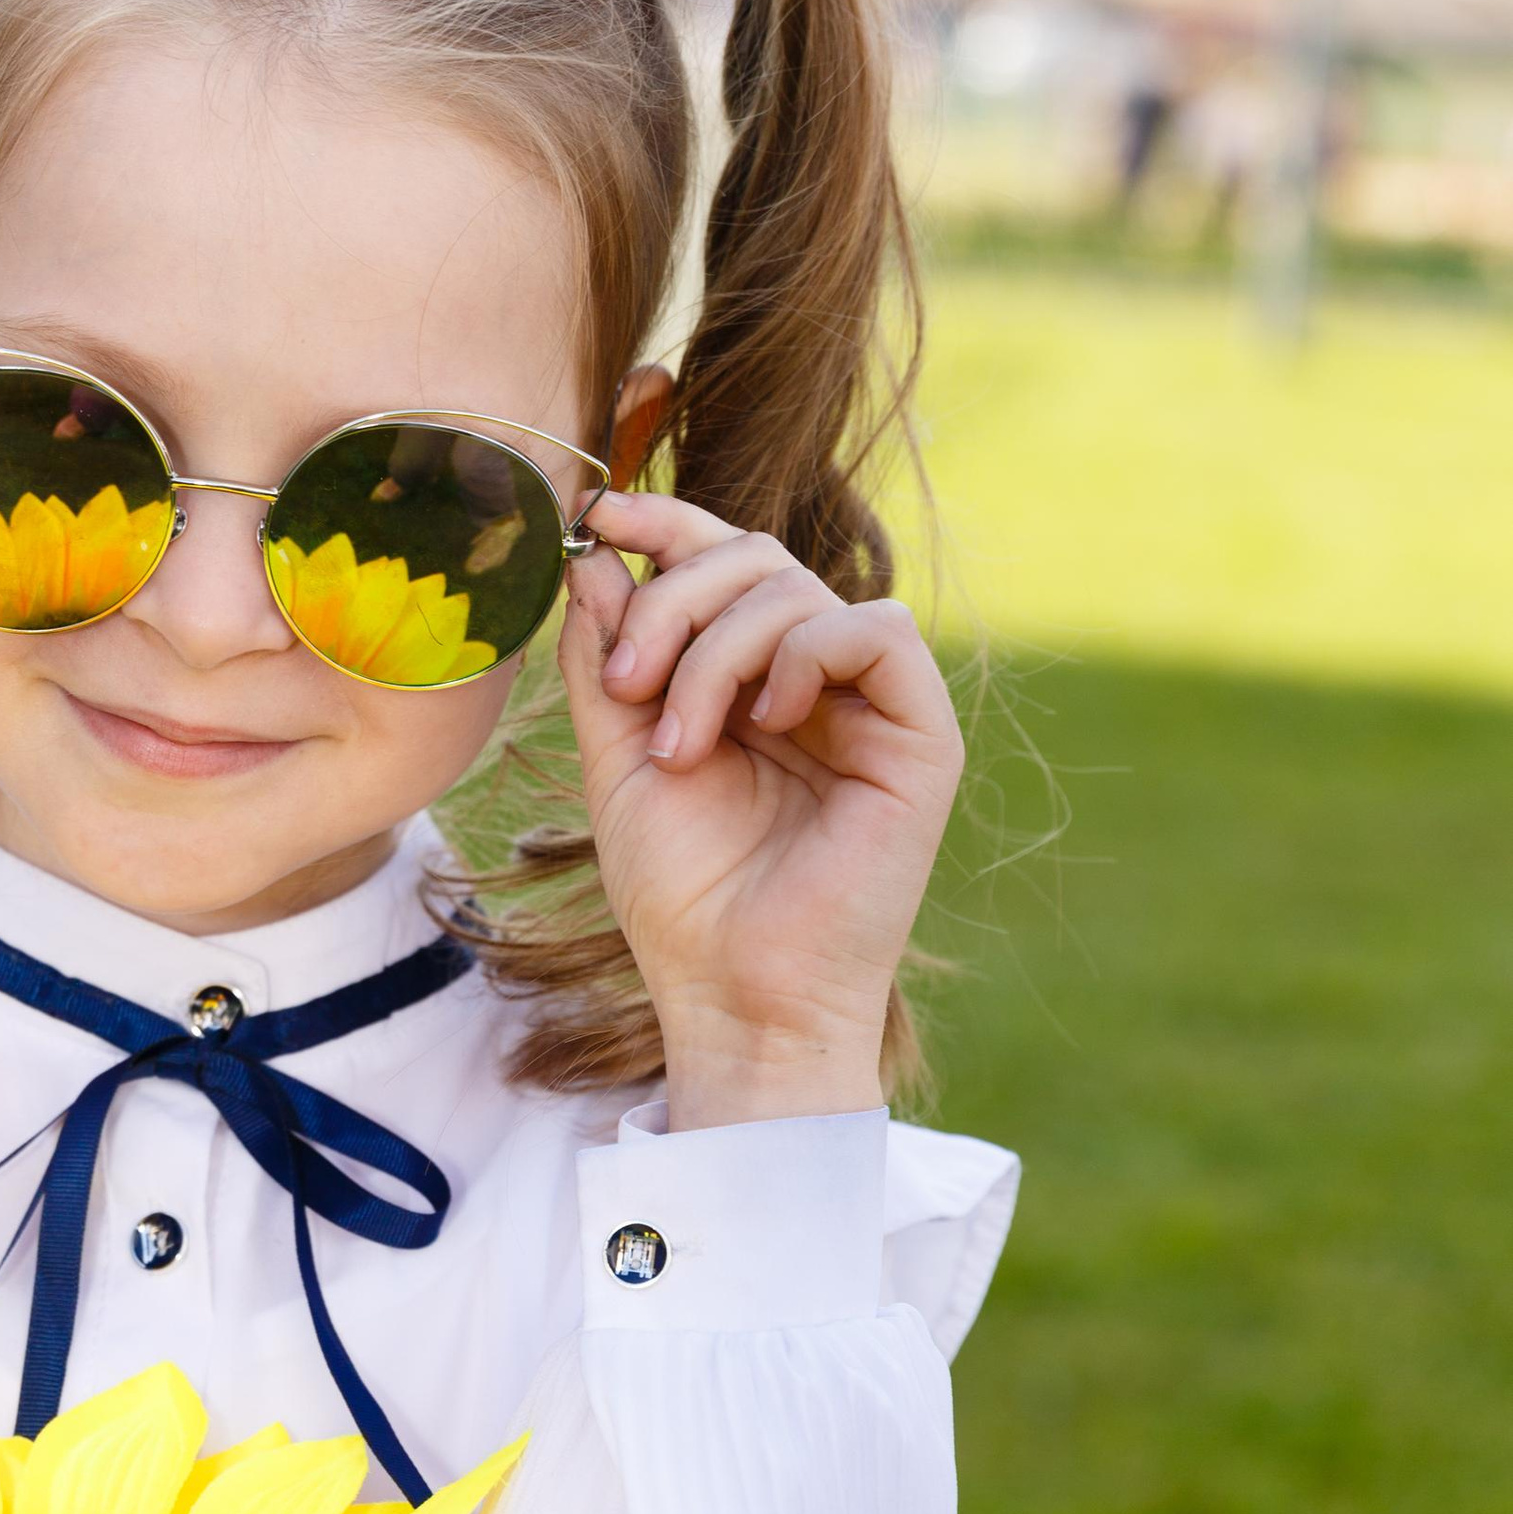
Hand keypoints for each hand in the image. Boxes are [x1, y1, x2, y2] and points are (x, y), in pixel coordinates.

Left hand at [558, 492, 962, 1129]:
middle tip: (626, 686)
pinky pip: (876, 630)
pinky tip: (766, 723)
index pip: (723, 562)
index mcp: (752, 680)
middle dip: (672, 600)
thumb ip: (606, 661)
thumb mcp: (618, 761)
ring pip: (799, 589)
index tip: (600, 517)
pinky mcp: (921, 736)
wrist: (732, 995)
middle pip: (754, 559)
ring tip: (679, 745)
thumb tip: (593, 555)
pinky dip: (801, 655)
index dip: (667, 524)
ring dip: (714, 651)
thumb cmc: (682, 897)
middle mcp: (816, 681)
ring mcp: (872, 706)